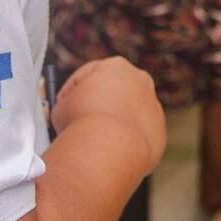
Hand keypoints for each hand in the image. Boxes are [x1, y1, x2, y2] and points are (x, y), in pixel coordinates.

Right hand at [52, 57, 165, 176]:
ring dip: (114, 126)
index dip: (73, 92)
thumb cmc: (82, 121)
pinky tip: (110, 154)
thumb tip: (66, 116)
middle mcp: (140, 81)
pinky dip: (125, 145)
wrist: (109, 145)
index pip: (91, 74)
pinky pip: (136, 138)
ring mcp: (153, 107)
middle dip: (98, 105)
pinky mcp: (158, 133)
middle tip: (79, 123)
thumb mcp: (61, 107)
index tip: (64, 106)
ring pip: (128, 117)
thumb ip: (67, 106)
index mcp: (117, 66)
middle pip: (115, 92)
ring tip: (95, 143)